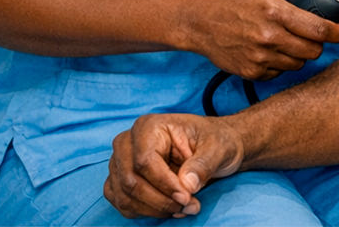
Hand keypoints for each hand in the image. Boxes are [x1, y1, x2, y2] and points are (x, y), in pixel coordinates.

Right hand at [104, 112, 242, 218]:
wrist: (214, 146)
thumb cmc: (214, 140)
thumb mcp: (218, 147)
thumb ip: (203, 164)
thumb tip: (187, 185)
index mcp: (149, 126)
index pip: (145, 161)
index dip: (165, 184)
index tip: (186, 197)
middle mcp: (129, 142)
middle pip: (131, 181)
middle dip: (160, 201)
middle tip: (188, 206)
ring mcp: (121, 163)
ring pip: (126, 196)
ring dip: (155, 209)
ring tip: (184, 208)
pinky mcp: (121, 182)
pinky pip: (124, 204)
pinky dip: (147, 212)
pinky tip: (170, 208)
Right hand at [181, 0, 338, 79]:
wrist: (203, 23)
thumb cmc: (236, 1)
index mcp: (275, 12)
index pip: (318, 29)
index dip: (336, 32)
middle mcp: (269, 36)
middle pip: (312, 50)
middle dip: (319, 44)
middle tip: (316, 37)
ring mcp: (260, 57)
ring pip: (298, 63)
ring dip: (301, 54)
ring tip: (292, 41)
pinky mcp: (252, 72)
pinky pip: (280, 73)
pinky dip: (282, 63)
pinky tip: (274, 50)